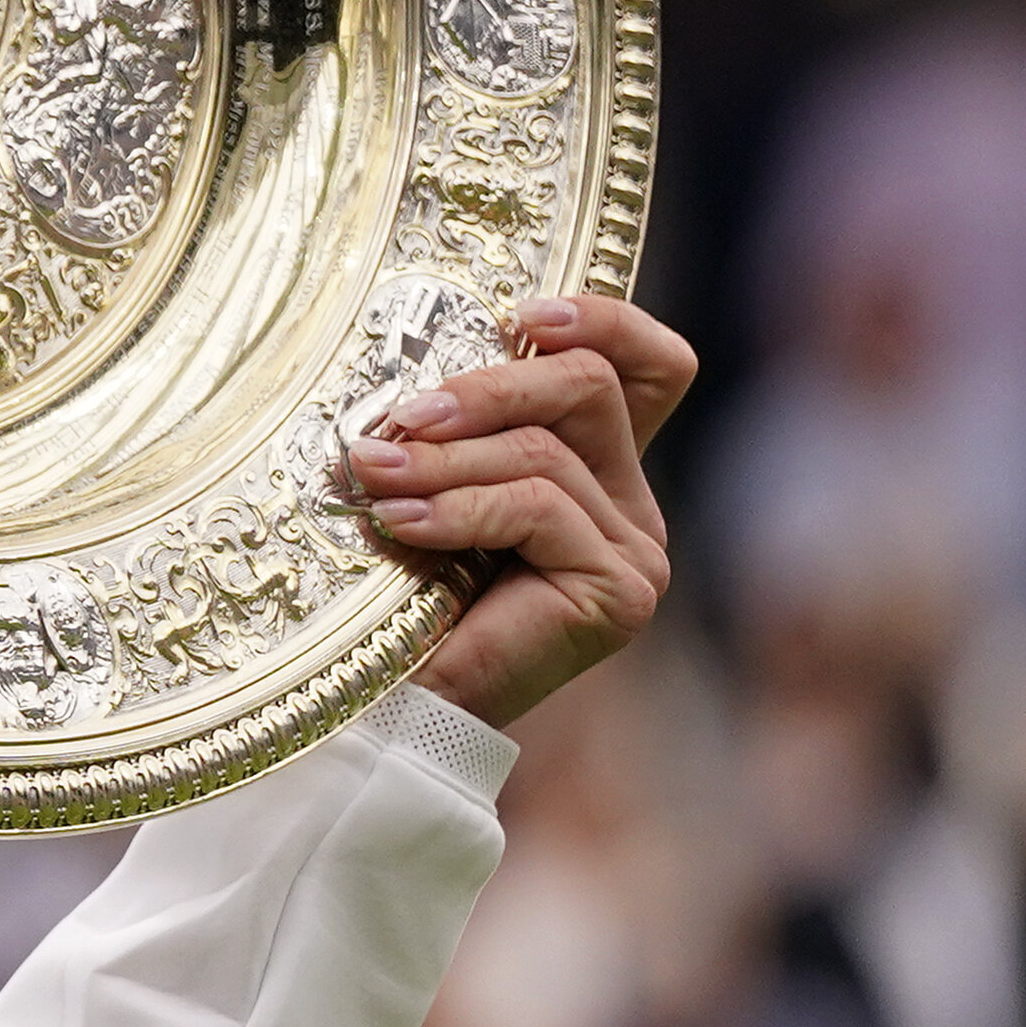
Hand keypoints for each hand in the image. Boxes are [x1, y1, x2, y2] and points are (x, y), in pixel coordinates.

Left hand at [351, 293, 694, 728]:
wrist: (394, 711)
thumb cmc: (400, 595)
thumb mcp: (435, 483)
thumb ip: (460, 427)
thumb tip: (418, 370)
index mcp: (599, 470)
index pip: (653, 367)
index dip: (605, 320)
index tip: (523, 315)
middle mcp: (632, 507)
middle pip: (589, 387)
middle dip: (487, 387)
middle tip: (401, 416)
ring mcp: (636, 552)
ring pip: (545, 451)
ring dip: (445, 459)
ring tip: (373, 475)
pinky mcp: (620, 591)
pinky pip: (537, 508)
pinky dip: (457, 507)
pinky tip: (400, 524)